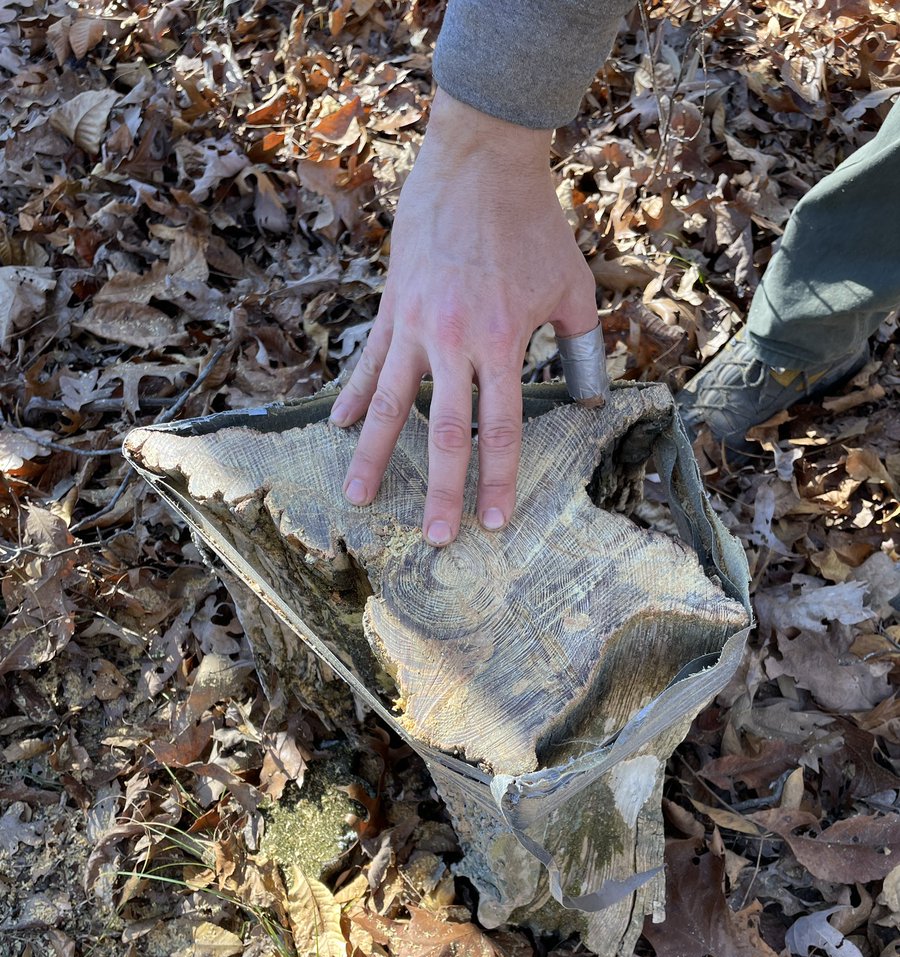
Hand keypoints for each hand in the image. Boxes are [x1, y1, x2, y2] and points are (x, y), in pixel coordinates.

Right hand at [329, 89, 597, 545]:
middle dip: (441, 491)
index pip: (502, 428)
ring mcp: (415, 326)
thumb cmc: (533, 225)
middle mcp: (453, 342)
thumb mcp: (571, 287)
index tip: (493, 523)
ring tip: (359, 498)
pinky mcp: (391, 307)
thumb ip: (583, 347)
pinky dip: (353, 397)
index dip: (498, 480)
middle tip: (435, 539)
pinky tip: (338, 428)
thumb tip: (586, 398)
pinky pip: (369, 363)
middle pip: (445, 432)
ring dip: (374, 457)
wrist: (480, 162)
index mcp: (502, 342)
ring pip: (389, 405)